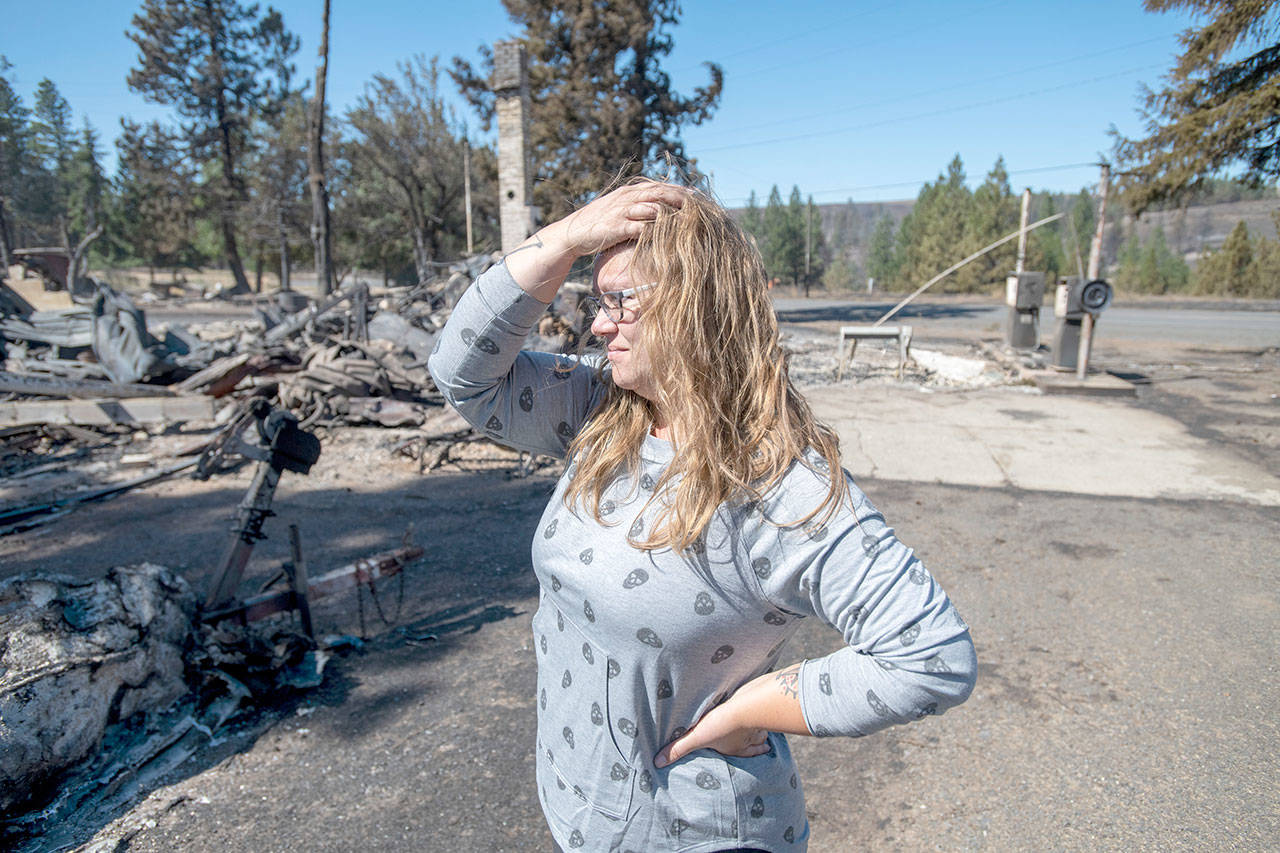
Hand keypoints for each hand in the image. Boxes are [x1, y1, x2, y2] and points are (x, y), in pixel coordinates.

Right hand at [553, 180, 688, 256]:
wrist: (573, 233)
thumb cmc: (597, 224)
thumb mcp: (617, 210)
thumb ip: (635, 207)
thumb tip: (656, 211)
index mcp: (628, 192)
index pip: (658, 186)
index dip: (678, 189)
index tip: (697, 195)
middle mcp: (627, 198)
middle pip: (659, 193)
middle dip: (681, 197)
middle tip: (700, 204)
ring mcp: (622, 211)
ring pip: (653, 207)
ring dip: (673, 212)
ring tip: (691, 218)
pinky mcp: (617, 226)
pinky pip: (641, 226)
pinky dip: (657, 229)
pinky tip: (670, 234)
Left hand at [654, 698, 770, 767]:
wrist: (747, 703)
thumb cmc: (722, 723)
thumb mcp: (696, 737)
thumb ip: (678, 749)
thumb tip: (657, 763)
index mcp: (736, 748)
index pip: (746, 755)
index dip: (752, 755)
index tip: (760, 754)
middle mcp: (749, 737)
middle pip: (758, 744)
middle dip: (759, 744)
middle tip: (764, 745)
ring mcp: (756, 721)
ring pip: (762, 728)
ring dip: (761, 728)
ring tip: (760, 726)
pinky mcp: (759, 702)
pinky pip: (762, 708)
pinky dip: (761, 707)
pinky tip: (759, 702)